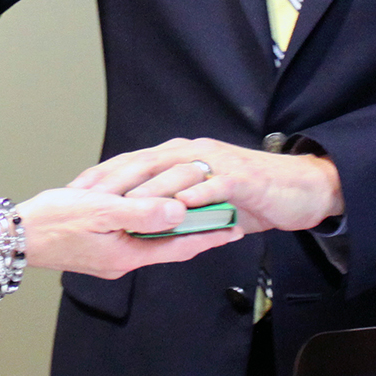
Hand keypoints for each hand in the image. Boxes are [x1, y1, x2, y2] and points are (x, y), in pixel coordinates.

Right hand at [14, 186, 242, 279]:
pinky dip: (151, 220)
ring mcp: (112, 254)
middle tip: (226, 214)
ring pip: (153, 237)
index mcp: (127, 255)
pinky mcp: (100, 245)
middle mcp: (123, 259)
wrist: (14, 235)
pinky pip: (135, 233)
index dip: (209, 236)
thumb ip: (141, 212)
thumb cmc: (51, 222)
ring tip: (200, 208)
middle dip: (198, 228)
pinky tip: (157, 207)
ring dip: (176, 222)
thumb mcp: (99, 211)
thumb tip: (178, 212)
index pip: (179, 246)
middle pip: (170, 243)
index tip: (235, 228)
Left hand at [69, 137, 344, 233]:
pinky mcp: (239, 176)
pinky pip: (210, 185)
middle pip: (144, 163)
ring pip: (172, 173)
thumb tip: (142, 222)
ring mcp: (216, 162)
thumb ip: (175, 206)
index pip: (133, 163)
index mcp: (180, 156)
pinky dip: (192, 196)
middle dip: (112, 181)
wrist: (300, 189)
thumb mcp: (205, 200)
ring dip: (145, 191)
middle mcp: (193, 153)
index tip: (74, 192)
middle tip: (84, 199)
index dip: (103, 177)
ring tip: (120, 208)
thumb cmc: (253, 195)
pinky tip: (175, 209)